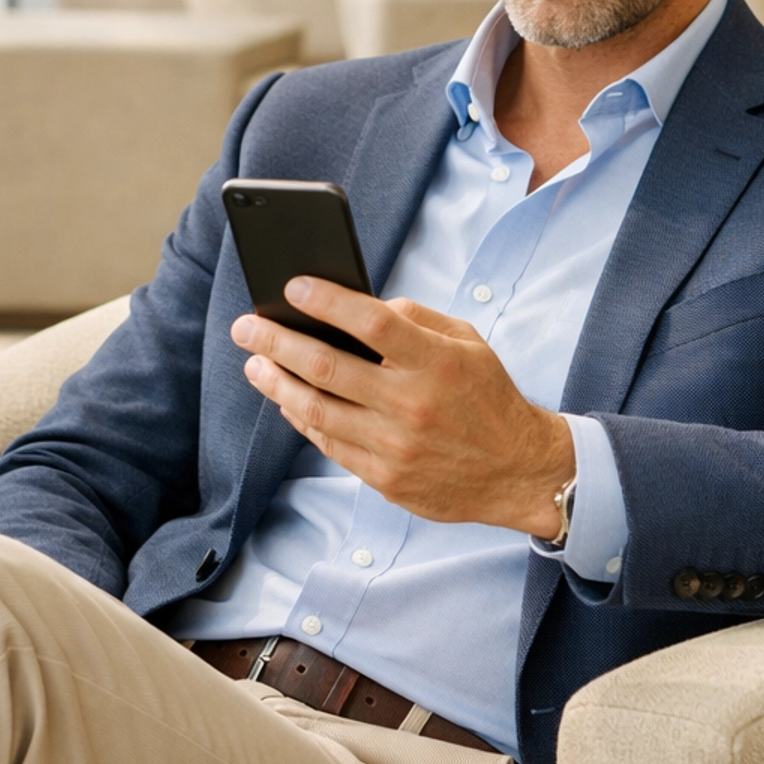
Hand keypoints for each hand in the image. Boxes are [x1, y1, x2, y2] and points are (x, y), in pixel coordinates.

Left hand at [230, 278, 575, 534]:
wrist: (516, 471)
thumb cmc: (488, 398)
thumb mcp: (468, 343)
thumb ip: (416, 319)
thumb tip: (361, 307)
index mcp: (437, 362)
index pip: (371, 322)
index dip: (327, 301)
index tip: (293, 286)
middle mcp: (412, 404)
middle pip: (327, 367)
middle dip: (277, 342)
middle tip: (246, 327)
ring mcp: (395, 446)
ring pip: (316, 410)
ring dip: (277, 384)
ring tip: (255, 364)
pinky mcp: (384, 478)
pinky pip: (328, 444)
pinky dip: (302, 418)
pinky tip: (286, 399)